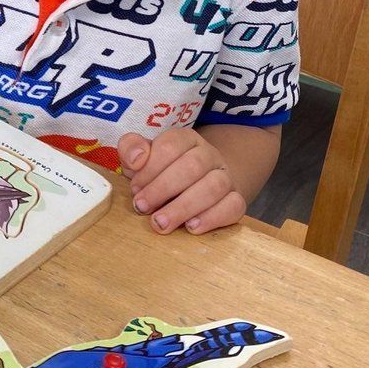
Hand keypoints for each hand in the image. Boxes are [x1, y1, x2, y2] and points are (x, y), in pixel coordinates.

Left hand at [117, 128, 245, 234]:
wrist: (197, 184)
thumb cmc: (162, 171)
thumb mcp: (142, 157)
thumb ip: (132, 149)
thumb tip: (136, 158)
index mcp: (185, 139)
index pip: (170, 146)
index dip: (150, 168)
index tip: (135, 188)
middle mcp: (209, 154)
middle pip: (192, 166)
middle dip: (163, 189)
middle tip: (142, 208)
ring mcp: (225, 176)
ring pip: (215, 186)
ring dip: (184, 207)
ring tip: (162, 223)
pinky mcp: (236, 199)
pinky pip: (234, 206)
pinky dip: (212, 218)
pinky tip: (191, 227)